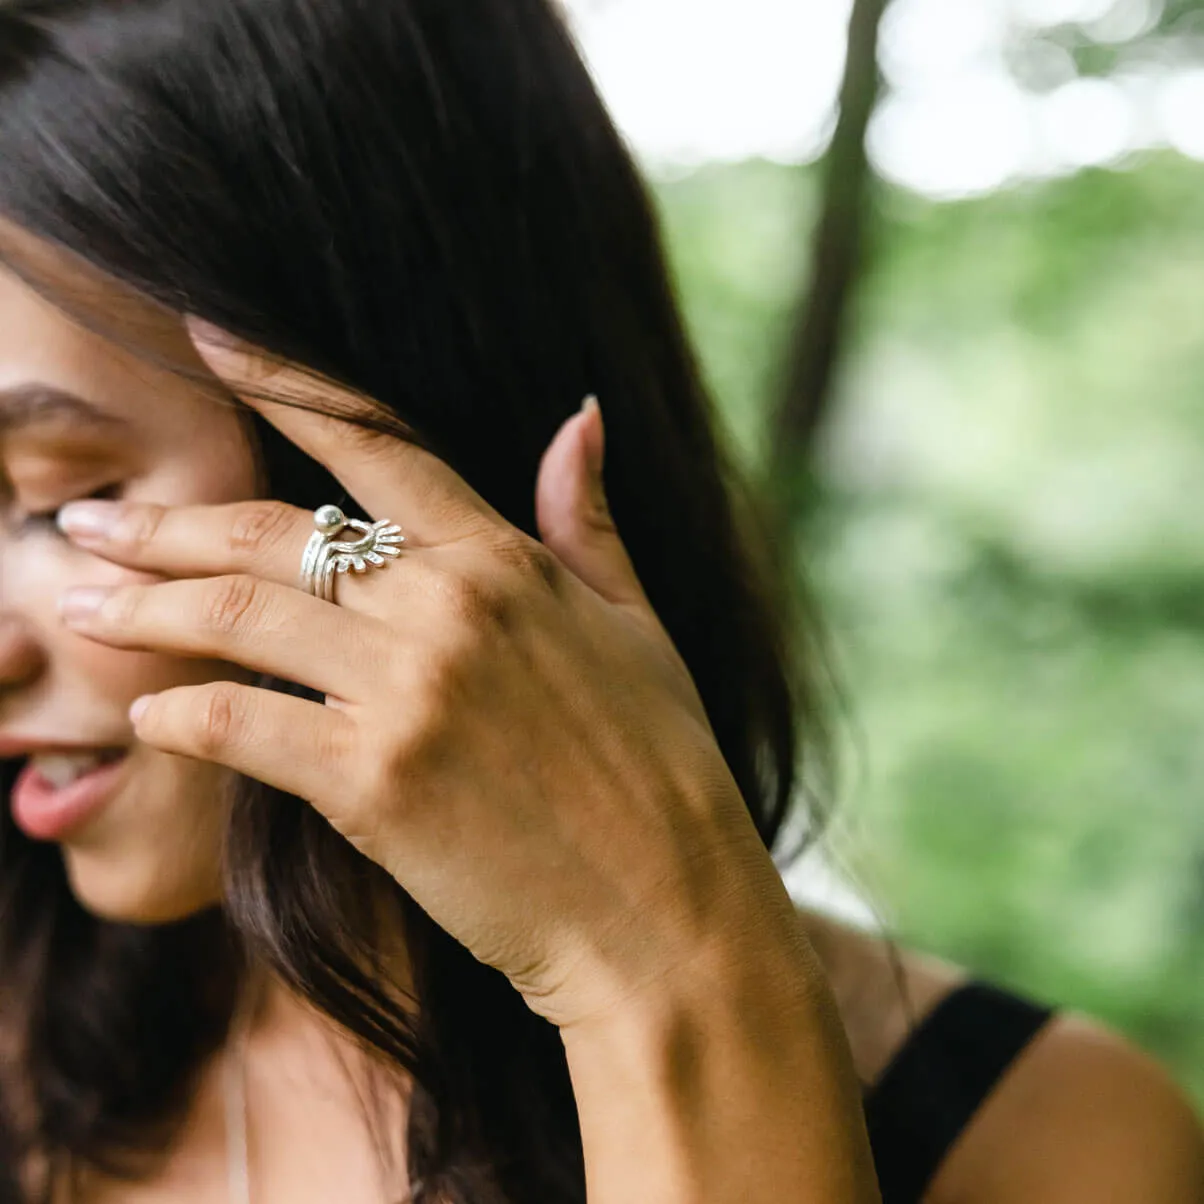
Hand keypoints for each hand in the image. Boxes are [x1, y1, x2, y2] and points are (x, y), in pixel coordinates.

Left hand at [56, 325, 791, 1027]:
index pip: (377, 444)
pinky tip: (145, 715)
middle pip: (274, 534)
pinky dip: (180, 716)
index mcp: (507, 562)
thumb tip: (579, 417)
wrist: (664, 908)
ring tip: (82, 604)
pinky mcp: (373, 782)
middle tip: (91, 527)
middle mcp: (448, 607)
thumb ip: (588, 521)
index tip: (206, 332)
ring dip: (147, 608)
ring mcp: (408, 691)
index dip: (282, 381)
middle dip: (168, 527)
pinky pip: (242, 726)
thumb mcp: (637, 626)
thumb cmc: (662, 769)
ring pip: (240, 618)